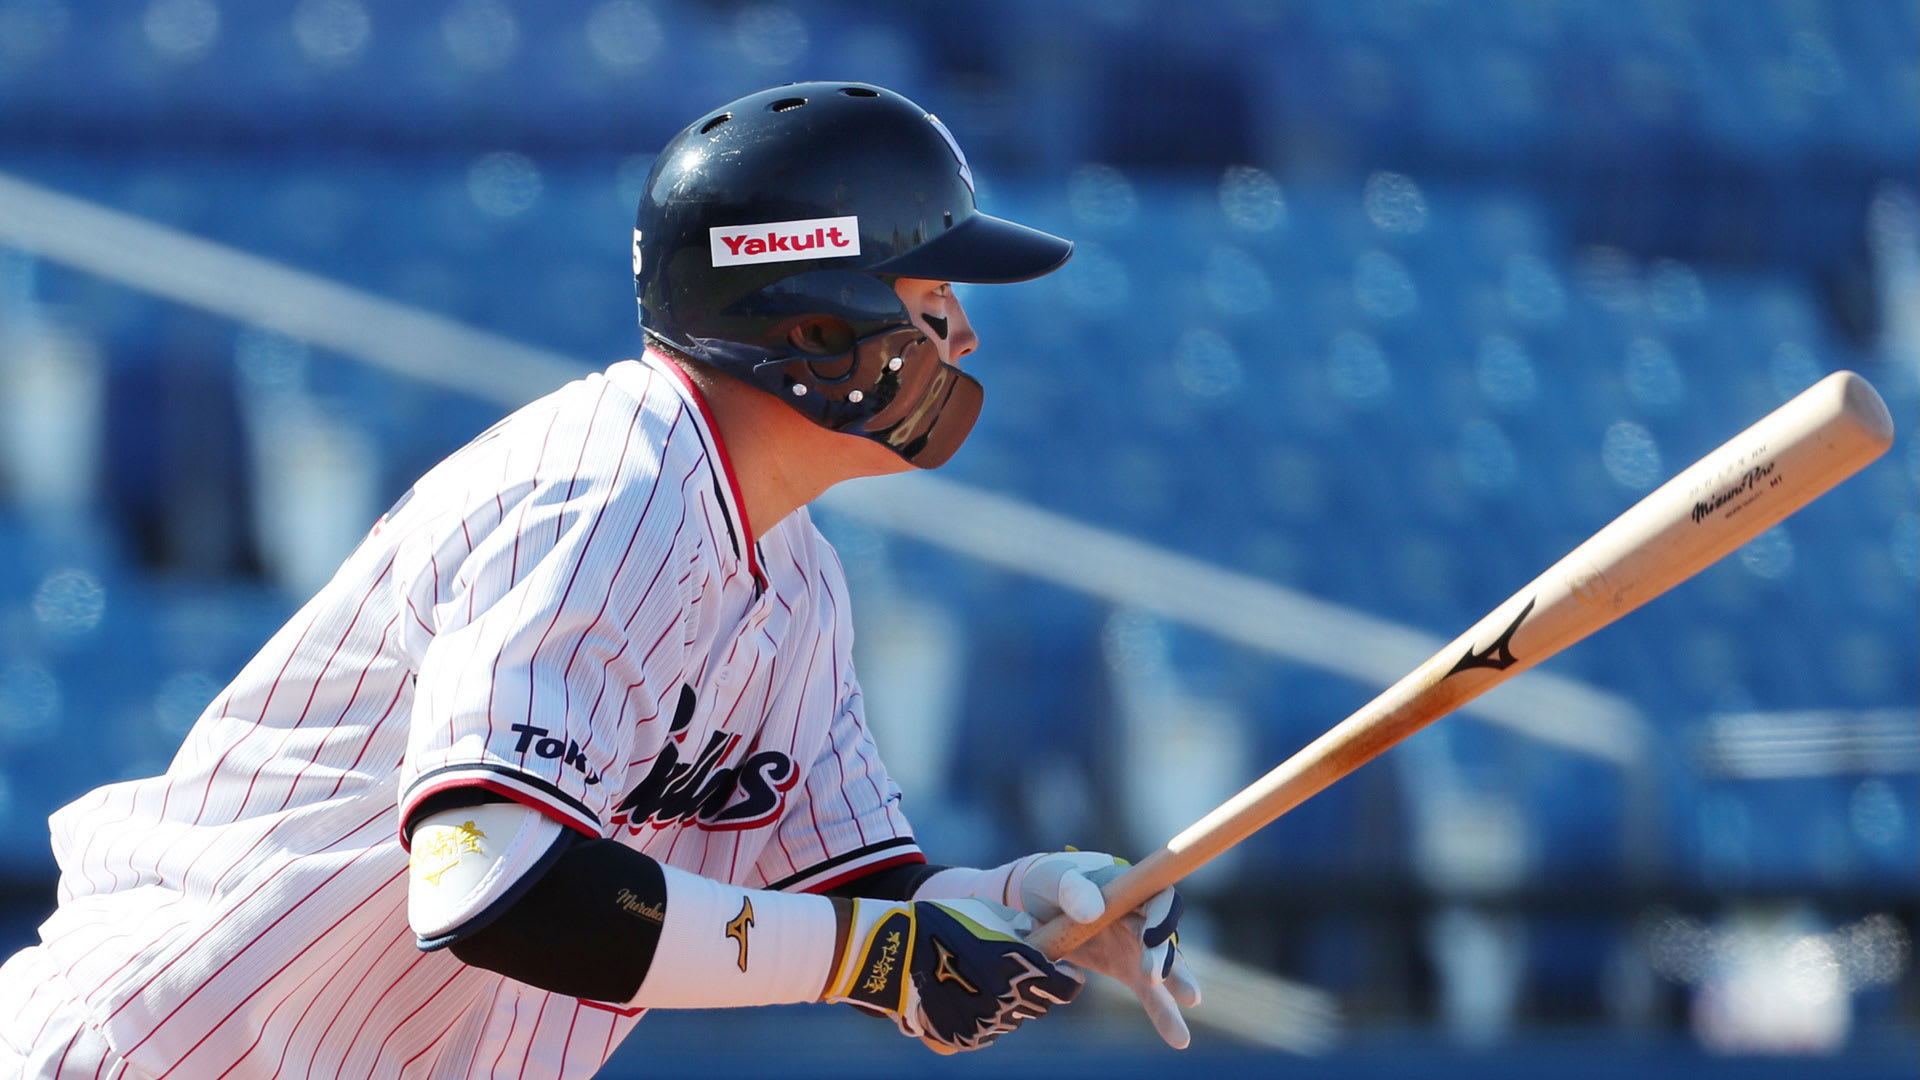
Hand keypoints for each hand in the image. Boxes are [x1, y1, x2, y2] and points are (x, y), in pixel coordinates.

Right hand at [824, 898, 1083, 1053]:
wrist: (893, 951)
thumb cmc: (943, 922)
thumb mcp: (988, 913)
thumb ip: (1022, 926)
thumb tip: (1039, 935)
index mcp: (1020, 967)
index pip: (1066, 989)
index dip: (1066, 979)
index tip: (1061, 972)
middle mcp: (1007, 1001)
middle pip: (1039, 1006)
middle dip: (1034, 990)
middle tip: (1014, 972)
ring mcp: (985, 1023)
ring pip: (1012, 1021)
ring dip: (1007, 1004)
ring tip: (980, 980)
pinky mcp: (962, 1038)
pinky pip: (985, 1032)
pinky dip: (981, 1018)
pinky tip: (963, 995)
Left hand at [1011, 850, 1202, 1048]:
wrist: (1041, 903)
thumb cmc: (1051, 883)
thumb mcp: (1053, 880)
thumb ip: (1071, 891)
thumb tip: (1093, 912)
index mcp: (1128, 888)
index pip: (1158, 896)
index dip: (1162, 915)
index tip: (1151, 936)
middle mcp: (1140, 917)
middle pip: (1162, 936)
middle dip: (1163, 956)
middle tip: (1153, 976)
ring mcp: (1137, 945)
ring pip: (1164, 968)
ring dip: (1175, 986)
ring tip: (1188, 1007)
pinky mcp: (1128, 968)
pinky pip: (1150, 993)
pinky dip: (1164, 1014)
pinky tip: (1179, 1038)